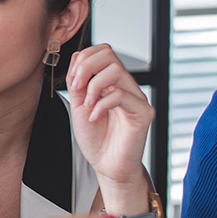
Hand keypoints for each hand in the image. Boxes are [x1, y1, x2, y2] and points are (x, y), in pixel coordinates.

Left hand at [65, 44, 153, 187]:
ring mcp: (136, 98)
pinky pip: (122, 95)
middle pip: (109, 54)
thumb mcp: (78, 106)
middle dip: (86, 67)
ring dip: (94, 86)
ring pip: (116, 71)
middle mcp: (126, 86)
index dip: (84, 59)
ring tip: (87, 105)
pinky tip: (94, 117)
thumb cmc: (96, 138)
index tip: (73, 81)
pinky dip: (101, 104)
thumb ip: (78, 82)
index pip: (102, 51)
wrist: (107, 166)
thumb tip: (77, 58)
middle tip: (77, 88)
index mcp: (111, 82)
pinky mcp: (143, 112)